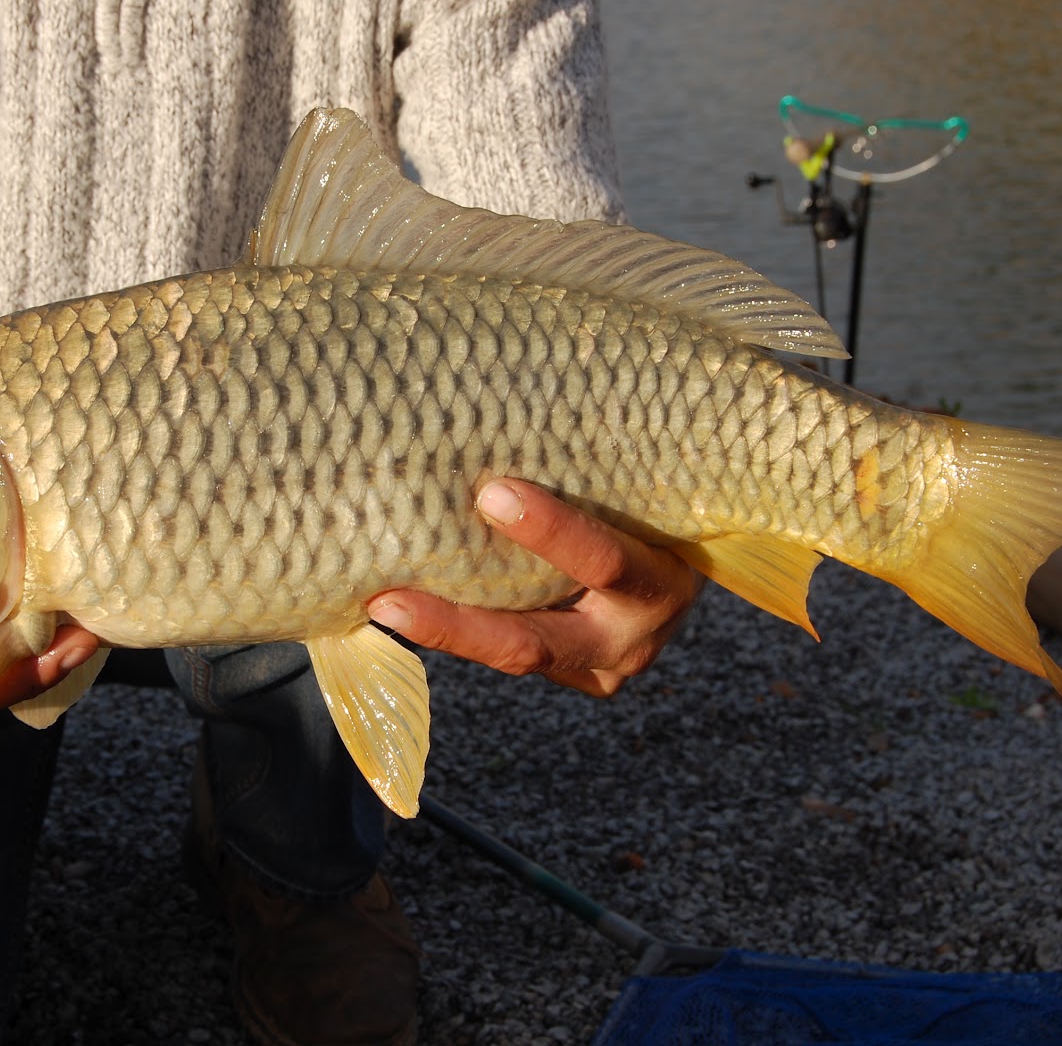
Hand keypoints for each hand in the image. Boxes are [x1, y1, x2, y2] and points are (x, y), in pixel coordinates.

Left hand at [367, 479, 700, 696]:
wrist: (684, 572)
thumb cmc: (655, 508)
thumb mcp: (641, 494)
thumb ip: (590, 469)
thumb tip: (518, 383)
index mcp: (661, 584)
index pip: (606, 562)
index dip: (551, 532)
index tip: (493, 492)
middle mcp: (628, 642)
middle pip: (533, 645)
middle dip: (457, 625)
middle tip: (389, 599)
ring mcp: (595, 670)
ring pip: (508, 656)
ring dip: (441, 631)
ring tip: (377, 605)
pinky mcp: (568, 677)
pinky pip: (503, 653)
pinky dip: (452, 630)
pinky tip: (397, 607)